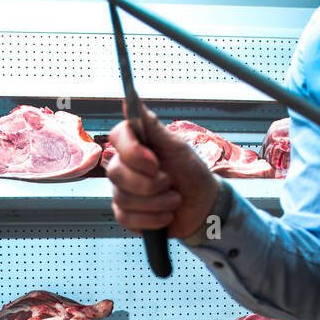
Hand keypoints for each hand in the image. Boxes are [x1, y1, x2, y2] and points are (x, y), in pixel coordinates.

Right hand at [105, 108, 219, 239]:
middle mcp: (125, 167)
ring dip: (156, 203)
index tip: (154, 163)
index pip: (116, 137)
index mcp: (136, 145)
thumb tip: (132, 100)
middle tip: (170, 183)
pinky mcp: (126, 214)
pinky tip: (166, 215)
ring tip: (174, 200)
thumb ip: (152, 127)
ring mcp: (123, 191)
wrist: (203, 207)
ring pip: (123, 198)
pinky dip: (152, 219)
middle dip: (149, 184)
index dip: (132, 152)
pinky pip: (126, 218)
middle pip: (116, 172)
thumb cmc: (191, 174)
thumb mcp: (177, 147)